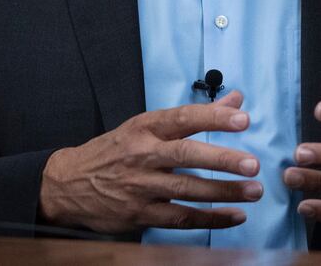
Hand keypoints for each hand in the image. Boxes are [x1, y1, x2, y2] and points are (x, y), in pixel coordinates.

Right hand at [37, 90, 263, 233]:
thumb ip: (194, 115)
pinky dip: (209, 219)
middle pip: (187, 154)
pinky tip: (234, 217)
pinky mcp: (139, 214)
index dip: (214, 117)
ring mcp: (141, 186)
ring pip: (187, 189)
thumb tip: (236, 100)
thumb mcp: (146, 125)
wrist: (67, 184)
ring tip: (253, 191)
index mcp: (145, 127)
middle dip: (222, 159)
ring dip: (224, 192)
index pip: (183, 117)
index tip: (242, 118)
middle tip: (252, 164)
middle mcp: (143, 154)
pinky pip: (180, 218)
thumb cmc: (114, 151)